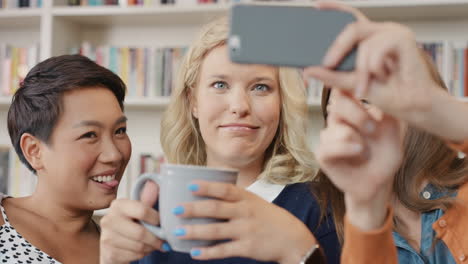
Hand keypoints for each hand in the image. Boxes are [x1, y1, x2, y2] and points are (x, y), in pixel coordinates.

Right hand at [100, 181, 166, 263]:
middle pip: (140, 232)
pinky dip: (143, 254)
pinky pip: (134, 256)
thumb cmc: (131, 224)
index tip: (162, 223)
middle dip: (156, 238)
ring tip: (153, 243)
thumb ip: (147, 199)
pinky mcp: (108, 253)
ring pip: (138, 246)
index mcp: (118, 205)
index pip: (142, 210)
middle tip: (163, 239)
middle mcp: (109, 219)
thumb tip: (154, 184)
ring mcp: (106, 237)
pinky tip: (143, 249)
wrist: (114, 245)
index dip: (156, 219)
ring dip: (150, 247)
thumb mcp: (139, 210)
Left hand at [172, 181, 316, 263]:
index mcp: (246, 198)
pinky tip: (194, 252)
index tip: (190, 185)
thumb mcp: (254, 201)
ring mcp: (245, 231)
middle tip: (175, 210)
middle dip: (193, 209)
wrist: (292, 238)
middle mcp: (245, 212)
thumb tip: (205, 191)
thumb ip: (233, 197)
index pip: (224, 189)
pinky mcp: (246, 248)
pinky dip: (208, 253)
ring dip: (195, 231)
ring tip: (178, 232)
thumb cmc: (268, 217)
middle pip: (215, 209)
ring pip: (216, 231)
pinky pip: (223, 250)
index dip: (207, 187)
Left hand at [305, 1, 440, 131]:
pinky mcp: (403, 38)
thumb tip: (308, 70)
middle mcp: (381, 31)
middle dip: (336, 48)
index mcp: (369, 39)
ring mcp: (393, 32)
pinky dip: (374, 67)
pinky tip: (383, 77)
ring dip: (360, 69)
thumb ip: (331, 75)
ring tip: (363, 87)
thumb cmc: (387, 93)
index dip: (334, 8)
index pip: (349, 17)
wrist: (410, 106)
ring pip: (362, 42)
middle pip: (351, 27)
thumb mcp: (350, 83)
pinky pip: (376, 48)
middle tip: (326, 65)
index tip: (315, 6)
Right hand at [316, 90, 403, 229]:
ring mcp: (328, 136)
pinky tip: (359, 152)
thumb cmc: (385, 155)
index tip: (363, 90)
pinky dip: (348, 149)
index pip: (344, 89)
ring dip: (358, 139)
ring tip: (366, 151)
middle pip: (338, 103)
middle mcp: (337, 120)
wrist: (377, 183)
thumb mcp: (392, 131)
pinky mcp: (322, 153)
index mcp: (352, 110)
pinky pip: (331, 146)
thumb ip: (386, 111)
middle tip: (373, 129)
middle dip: (359, 114)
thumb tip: (380, 90)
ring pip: (338, 128)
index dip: (350, 84)